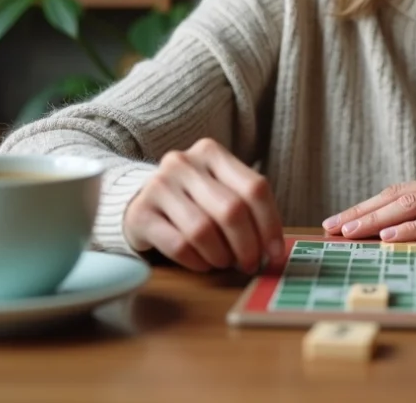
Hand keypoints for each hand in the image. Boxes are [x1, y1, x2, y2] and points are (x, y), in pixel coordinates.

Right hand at [123, 138, 284, 272]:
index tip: (275, 253)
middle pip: (231, 210)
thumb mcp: (219, 190)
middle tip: (249, 264)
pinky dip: (197, 261)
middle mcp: (183, 163)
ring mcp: (158, 185)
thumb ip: (246, 208)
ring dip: (221, 255)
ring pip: (203, 230)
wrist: (140, 201)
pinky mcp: (140, 213)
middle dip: (247, 245)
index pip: (254, 188)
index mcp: (211, 152)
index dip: (270, 224)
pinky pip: (178, 245)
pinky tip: (202, 263)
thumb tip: (274, 250)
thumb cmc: (191, 200)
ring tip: (223, 261)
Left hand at [322, 166, 415, 241]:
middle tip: (329, 227)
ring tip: (347, 231)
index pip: (397, 192)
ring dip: (373, 220)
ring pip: (406, 204)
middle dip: (358, 212)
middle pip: (393, 195)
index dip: (366, 206)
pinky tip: (389, 235)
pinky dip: (409, 227)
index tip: (340, 219)